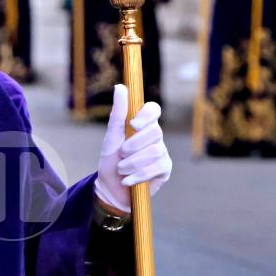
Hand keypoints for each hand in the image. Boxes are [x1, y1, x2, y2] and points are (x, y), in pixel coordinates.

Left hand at [94, 84, 171, 213]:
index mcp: (143, 124)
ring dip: (133, 162)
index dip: (146, 115)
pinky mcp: (165, 169)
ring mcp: (162, 152)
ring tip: (121, 169)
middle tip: (121, 154)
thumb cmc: (110, 160)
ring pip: (155, 152)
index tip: (133, 125)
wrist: (111, 189)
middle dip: (134, 145)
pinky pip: (157, 167)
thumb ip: (118, 113)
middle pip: (155, 131)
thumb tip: (120, 87)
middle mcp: (155, 136)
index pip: (154, 110)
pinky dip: (138, 175)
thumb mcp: (111, 137)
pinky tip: (128, 180)